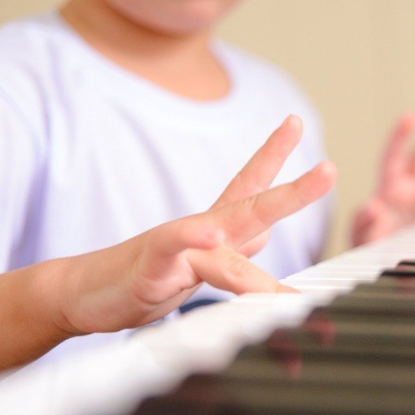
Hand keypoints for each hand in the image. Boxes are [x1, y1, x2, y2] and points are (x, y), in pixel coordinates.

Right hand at [61, 116, 335, 334]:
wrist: (86, 294)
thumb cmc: (148, 277)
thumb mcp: (201, 266)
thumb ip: (236, 248)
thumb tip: (266, 232)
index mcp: (216, 229)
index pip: (249, 186)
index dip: (273, 154)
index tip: (295, 121)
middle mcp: (204, 230)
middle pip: (254, 205)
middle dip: (295, 190)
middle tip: (329, 170)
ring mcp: (180, 245)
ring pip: (228, 230)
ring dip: (267, 216)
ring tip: (295, 201)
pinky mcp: (153, 266)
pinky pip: (176, 248)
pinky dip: (194, 238)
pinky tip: (213, 234)